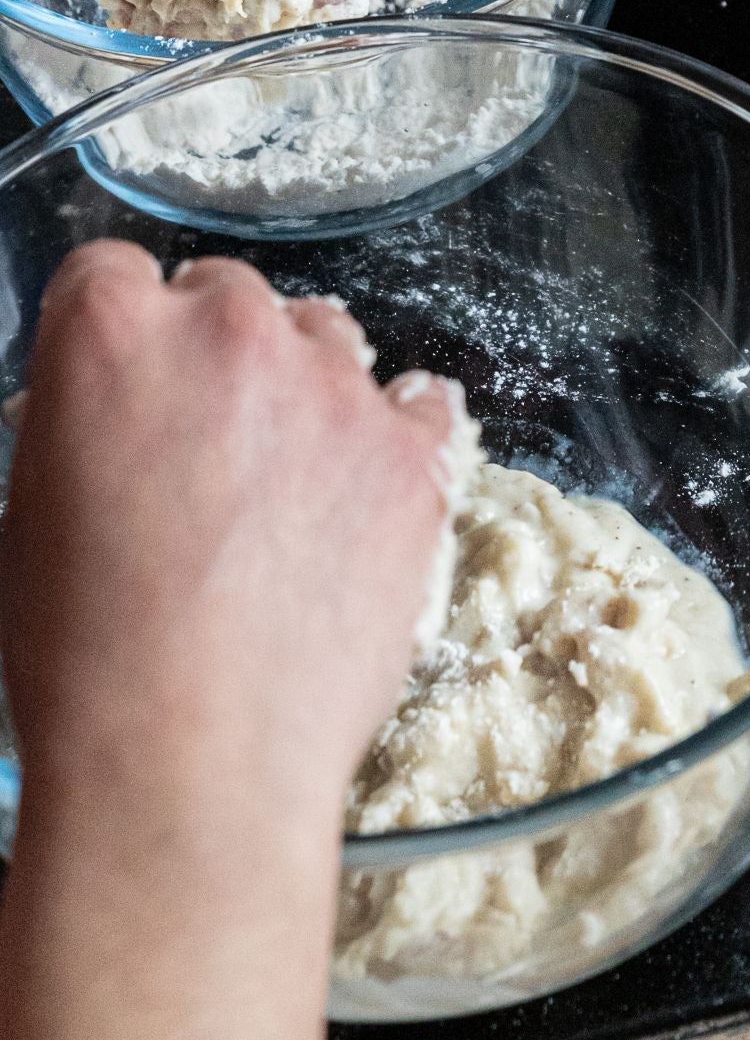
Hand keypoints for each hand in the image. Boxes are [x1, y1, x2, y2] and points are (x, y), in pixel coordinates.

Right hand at [0, 244, 456, 1039]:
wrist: (189, 765)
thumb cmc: (81, 658)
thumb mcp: (32, 509)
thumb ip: (87, 419)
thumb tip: (118, 405)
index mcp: (115, 334)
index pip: (114, 275)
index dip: (119, 333)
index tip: (128, 383)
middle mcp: (233, 334)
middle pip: (228, 296)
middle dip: (214, 355)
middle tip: (206, 445)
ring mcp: (338, 389)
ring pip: (325, 339)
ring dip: (304, 387)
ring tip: (285, 483)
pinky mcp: (415, 453)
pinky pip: (420, 403)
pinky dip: (394, 434)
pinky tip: (366, 489)